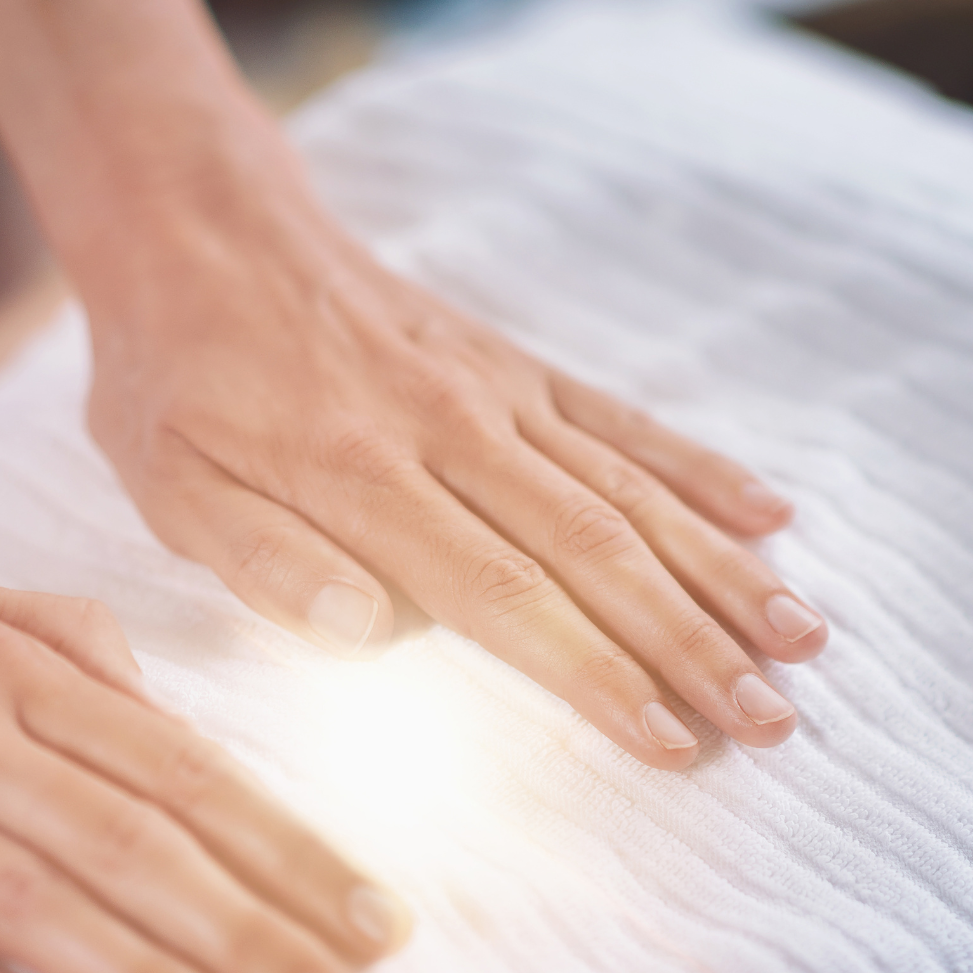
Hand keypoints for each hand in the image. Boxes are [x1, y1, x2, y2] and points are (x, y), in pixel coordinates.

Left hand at [80, 144, 829, 771]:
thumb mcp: (169, 484)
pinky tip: (773, 515)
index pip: (504, 594)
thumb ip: (265, 562)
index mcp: (365, 478)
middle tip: (772, 722)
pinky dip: (700, 469)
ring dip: (722, 569)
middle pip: (596, 550)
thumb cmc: (178, 383)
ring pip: (631, 490)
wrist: (207, 232)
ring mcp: (500, 393)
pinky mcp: (519, 368)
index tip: (671, 740)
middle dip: (693, 643)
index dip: (595, 672)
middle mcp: (455, 431)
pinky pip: (625, 421)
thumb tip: (369, 630)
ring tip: (802, 640)